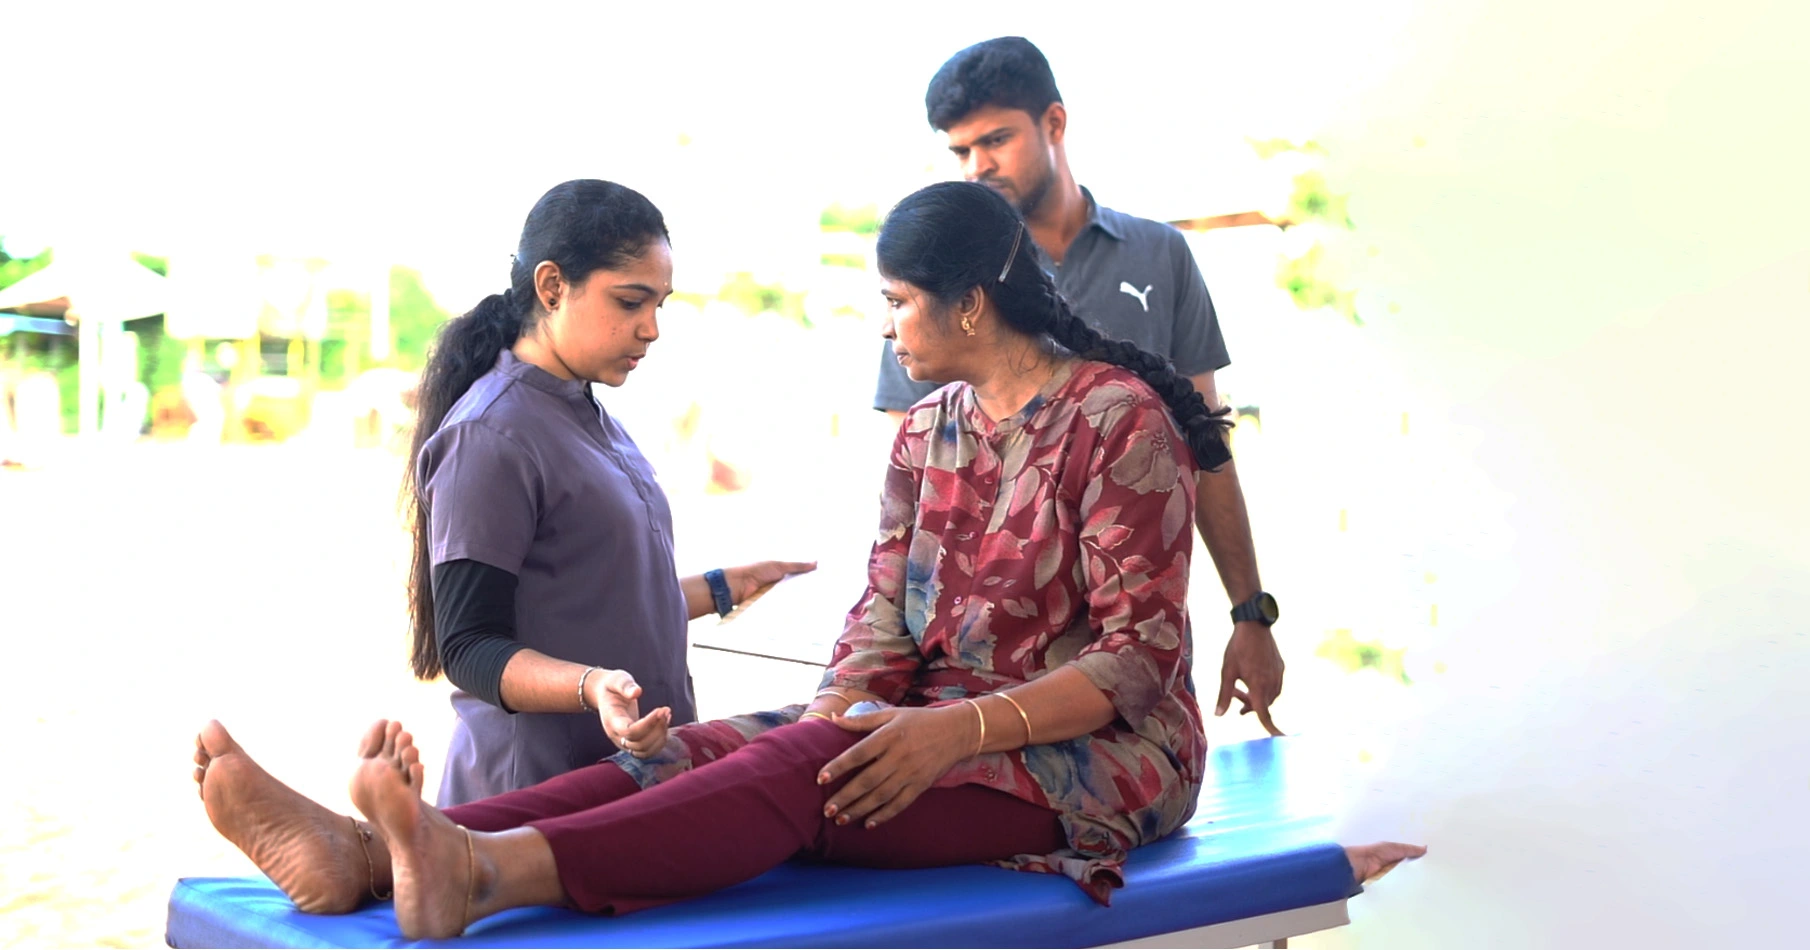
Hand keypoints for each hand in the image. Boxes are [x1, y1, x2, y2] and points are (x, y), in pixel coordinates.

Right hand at [588, 668, 671, 756]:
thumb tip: (637, 692)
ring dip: (660, 737)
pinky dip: (659, 741)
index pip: (630, 732)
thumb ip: (625, 686)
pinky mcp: (632, 743)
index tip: (660, 709)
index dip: (648, 724)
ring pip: (645, 752)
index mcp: (611, 720)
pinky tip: (665, 724)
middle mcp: (616, 736)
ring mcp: (624, 742)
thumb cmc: (612, 686)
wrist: (605, 695)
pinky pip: (647, 752)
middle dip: (657, 729)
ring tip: (667, 715)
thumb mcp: (617, 679)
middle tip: (666, 710)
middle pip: (639, 745)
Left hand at [725, 559, 817, 602]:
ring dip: (797, 602)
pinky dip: (788, 609)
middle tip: (821, 596)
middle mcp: (778, 585)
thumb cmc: (756, 571)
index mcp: (780, 573)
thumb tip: (815, 563)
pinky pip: (782, 608)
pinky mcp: (769, 606)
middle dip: (805, 592)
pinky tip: (798, 612)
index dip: (808, 580)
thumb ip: (796, 566)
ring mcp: (774, 596)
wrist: (738, 585)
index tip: (822, 583)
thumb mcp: (779, 566)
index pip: (798, 577)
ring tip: (813, 605)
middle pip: (796, 590)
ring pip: (790, 600)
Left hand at [817, 705, 973, 828]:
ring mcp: (911, 773)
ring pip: (881, 795)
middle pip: (868, 780)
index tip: (821, 778)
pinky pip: (900, 803)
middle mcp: (899, 756)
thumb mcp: (892, 714)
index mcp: (889, 735)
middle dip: (846, 796)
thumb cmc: (920, 720)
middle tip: (827, 809)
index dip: (839, 766)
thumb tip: (833, 719)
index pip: (859, 753)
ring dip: (860, 809)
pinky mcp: (921, 785)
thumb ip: (862, 720)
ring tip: (840, 819)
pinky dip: (884, 815)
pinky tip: (869, 824)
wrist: (957, 732)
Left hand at [1217, 621, 1284, 735]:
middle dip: (1250, 705)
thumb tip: (1218, 716)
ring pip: (1269, 695)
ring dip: (1256, 696)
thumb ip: (1224, 695)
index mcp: (1258, 686)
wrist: (1254, 625)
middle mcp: (1272, 683)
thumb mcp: (1226, 671)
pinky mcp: (1281, 667)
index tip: (1279, 739)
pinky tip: (1252, 675)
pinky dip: (1263, 687)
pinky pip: (1274, 684)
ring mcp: (1278, 675)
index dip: (1271, 729)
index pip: (1264, 714)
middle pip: (1264, 705)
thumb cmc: (1237, 648)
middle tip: (1235, 695)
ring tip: (1240, 686)